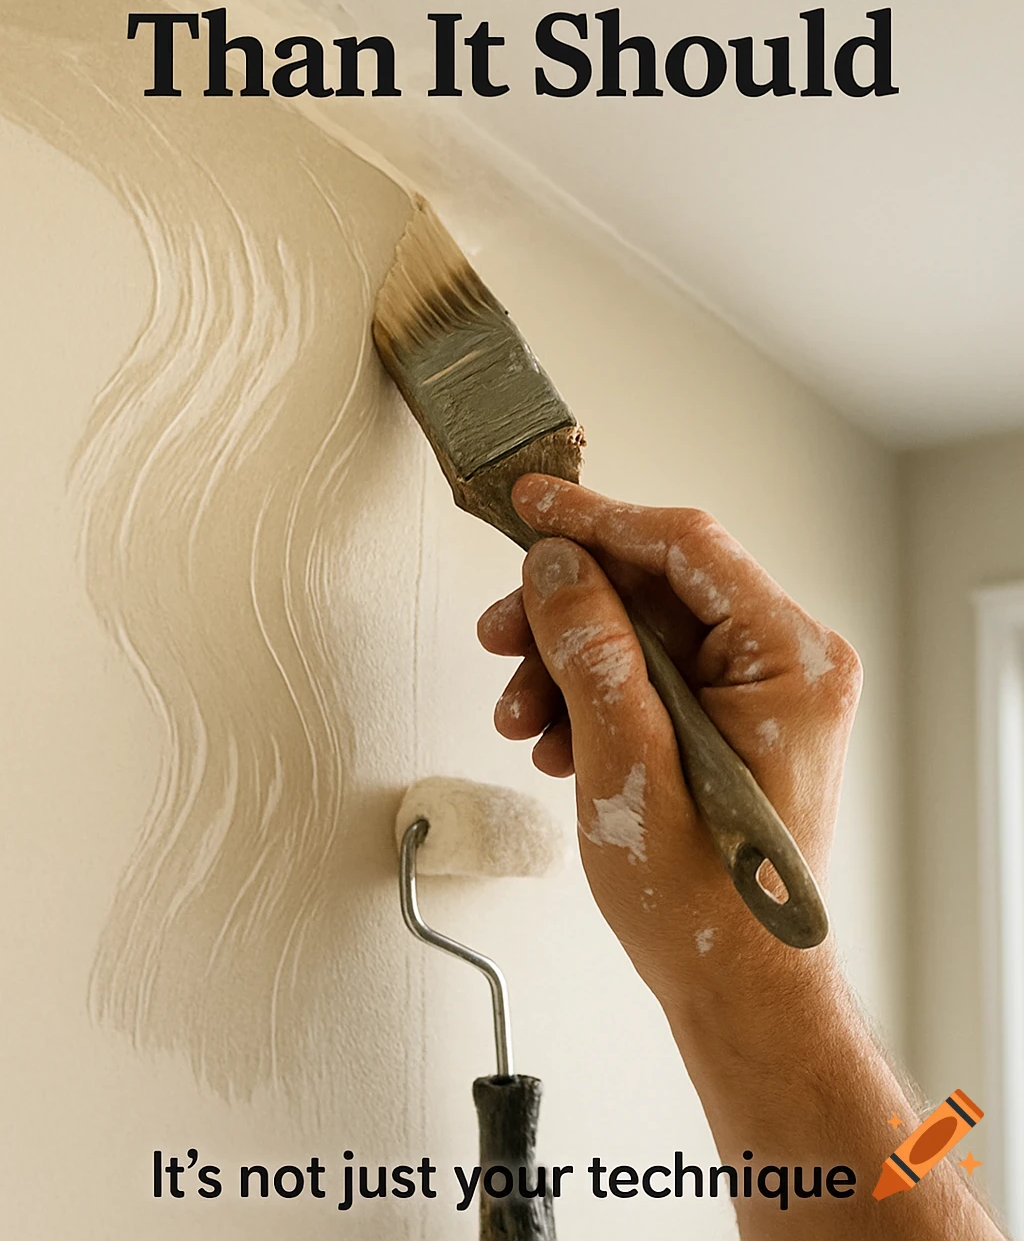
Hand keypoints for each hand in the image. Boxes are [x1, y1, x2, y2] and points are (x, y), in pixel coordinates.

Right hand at [477, 474, 861, 1026]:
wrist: (736, 988)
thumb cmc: (706, 905)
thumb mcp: (630, 767)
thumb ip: (592, 654)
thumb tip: (555, 566)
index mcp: (792, 658)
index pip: (687, 545)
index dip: (596, 518)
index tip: (529, 504)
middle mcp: (788, 661)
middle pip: (656, 588)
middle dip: (566, 614)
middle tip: (499, 635)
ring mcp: (762, 689)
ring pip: (641, 631)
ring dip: (567, 664)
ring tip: (520, 717)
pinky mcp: (732, 716)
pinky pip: (649, 673)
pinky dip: (591, 696)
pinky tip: (554, 740)